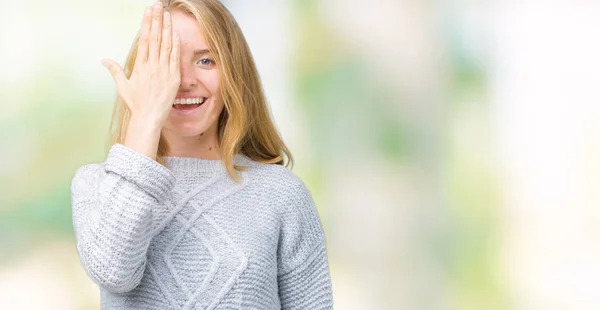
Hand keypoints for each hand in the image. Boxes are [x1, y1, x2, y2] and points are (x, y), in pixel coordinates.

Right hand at [102, 2, 179, 127]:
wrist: (149, 117)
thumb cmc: (136, 103)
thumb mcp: (123, 86)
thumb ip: (115, 70)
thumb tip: (104, 60)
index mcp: (140, 66)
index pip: (144, 39)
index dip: (147, 24)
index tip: (148, 12)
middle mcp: (152, 66)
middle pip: (155, 38)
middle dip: (156, 20)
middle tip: (158, 5)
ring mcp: (163, 71)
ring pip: (166, 45)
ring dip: (167, 28)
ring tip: (168, 14)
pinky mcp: (173, 77)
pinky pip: (175, 58)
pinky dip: (176, 45)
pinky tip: (176, 33)